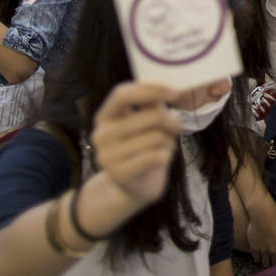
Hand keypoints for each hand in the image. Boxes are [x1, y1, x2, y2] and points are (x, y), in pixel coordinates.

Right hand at [90, 82, 180, 207]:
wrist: (134, 186)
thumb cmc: (143, 147)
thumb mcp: (145, 122)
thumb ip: (150, 104)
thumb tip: (164, 89)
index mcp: (105, 116)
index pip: (122, 94)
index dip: (150, 90)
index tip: (175, 93)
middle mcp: (101, 134)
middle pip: (151, 116)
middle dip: (172, 121)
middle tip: (174, 128)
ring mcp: (107, 156)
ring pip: (157, 137)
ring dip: (169, 142)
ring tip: (163, 147)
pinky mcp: (119, 174)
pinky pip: (157, 156)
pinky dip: (166, 156)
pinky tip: (160, 160)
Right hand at [245, 199, 275, 266]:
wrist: (262, 211)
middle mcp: (274, 250)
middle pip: (275, 264)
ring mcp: (263, 250)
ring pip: (265, 264)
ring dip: (267, 263)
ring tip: (268, 258)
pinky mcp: (254, 248)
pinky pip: (256, 259)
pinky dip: (258, 259)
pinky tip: (260, 254)